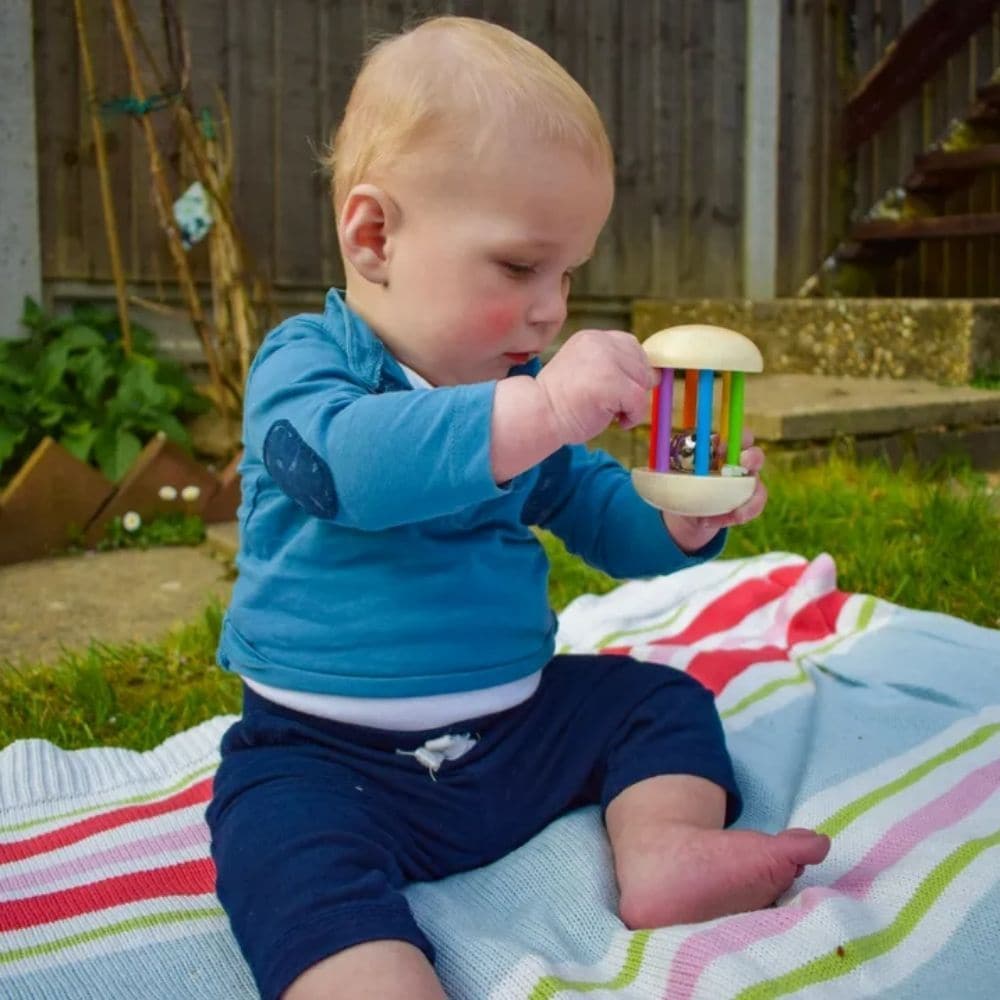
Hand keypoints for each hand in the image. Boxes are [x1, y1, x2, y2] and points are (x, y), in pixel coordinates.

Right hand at [536, 329, 656, 444]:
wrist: (536, 415)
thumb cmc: (560, 402)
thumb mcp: (587, 372)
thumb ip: (614, 367)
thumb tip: (655, 376)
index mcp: (592, 338)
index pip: (631, 346)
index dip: (631, 371)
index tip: (618, 390)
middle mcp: (601, 343)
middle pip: (642, 365)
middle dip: (632, 388)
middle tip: (608, 404)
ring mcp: (606, 361)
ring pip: (643, 384)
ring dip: (631, 404)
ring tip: (606, 411)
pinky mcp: (612, 382)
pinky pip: (639, 402)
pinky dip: (632, 417)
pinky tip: (614, 421)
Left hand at [664, 430, 767, 552]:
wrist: (684, 512)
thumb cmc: (679, 483)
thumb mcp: (671, 473)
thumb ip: (670, 465)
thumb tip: (652, 463)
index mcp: (721, 448)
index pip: (738, 436)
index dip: (737, 437)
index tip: (723, 447)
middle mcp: (738, 463)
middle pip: (756, 455)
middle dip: (753, 458)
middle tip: (743, 464)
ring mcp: (746, 484)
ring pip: (758, 487)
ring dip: (749, 500)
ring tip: (734, 513)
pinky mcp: (747, 504)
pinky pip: (752, 508)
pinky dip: (734, 517)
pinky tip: (710, 521)